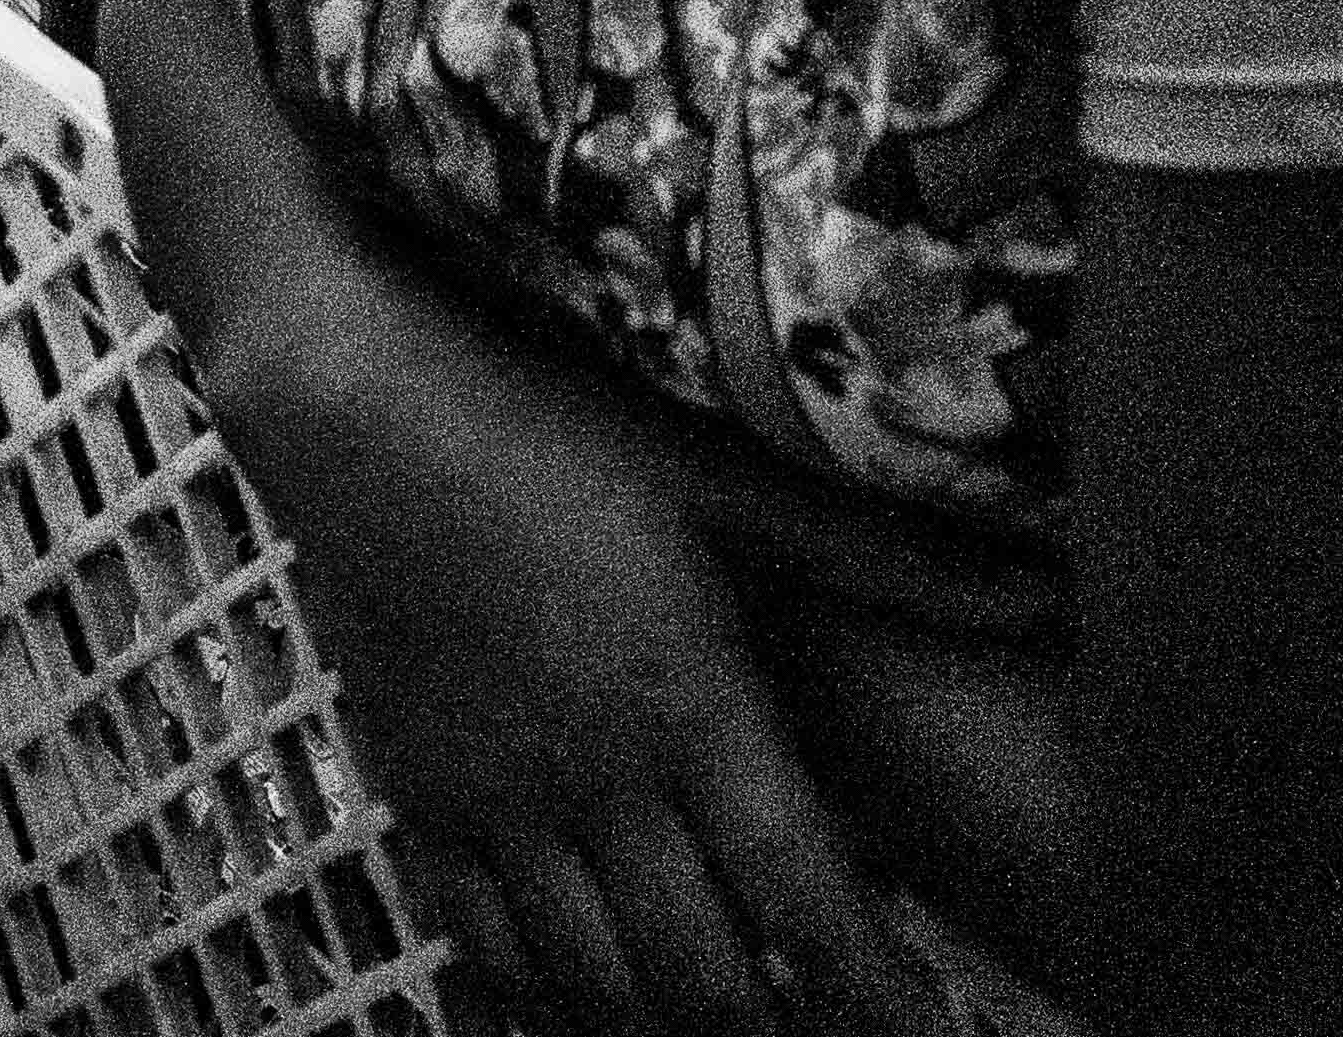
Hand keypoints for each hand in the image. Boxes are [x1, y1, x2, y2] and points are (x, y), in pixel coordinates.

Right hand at [209, 258, 949, 1035]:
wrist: (348, 408)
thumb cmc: (543, 423)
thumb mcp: (719, 480)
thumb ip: (876, 554)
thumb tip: (1034, 590)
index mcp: (687, 702)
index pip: (806, 899)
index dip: (874, 992)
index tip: (925, 1033)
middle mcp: (591, 773)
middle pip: (706, 972)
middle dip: (783, 1033)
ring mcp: (491, 793)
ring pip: (592, 978)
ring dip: (668, 1027)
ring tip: (731, 1035)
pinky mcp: (413, 790)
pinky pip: (480, 938)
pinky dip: (541, 993)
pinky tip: (588, 1000)